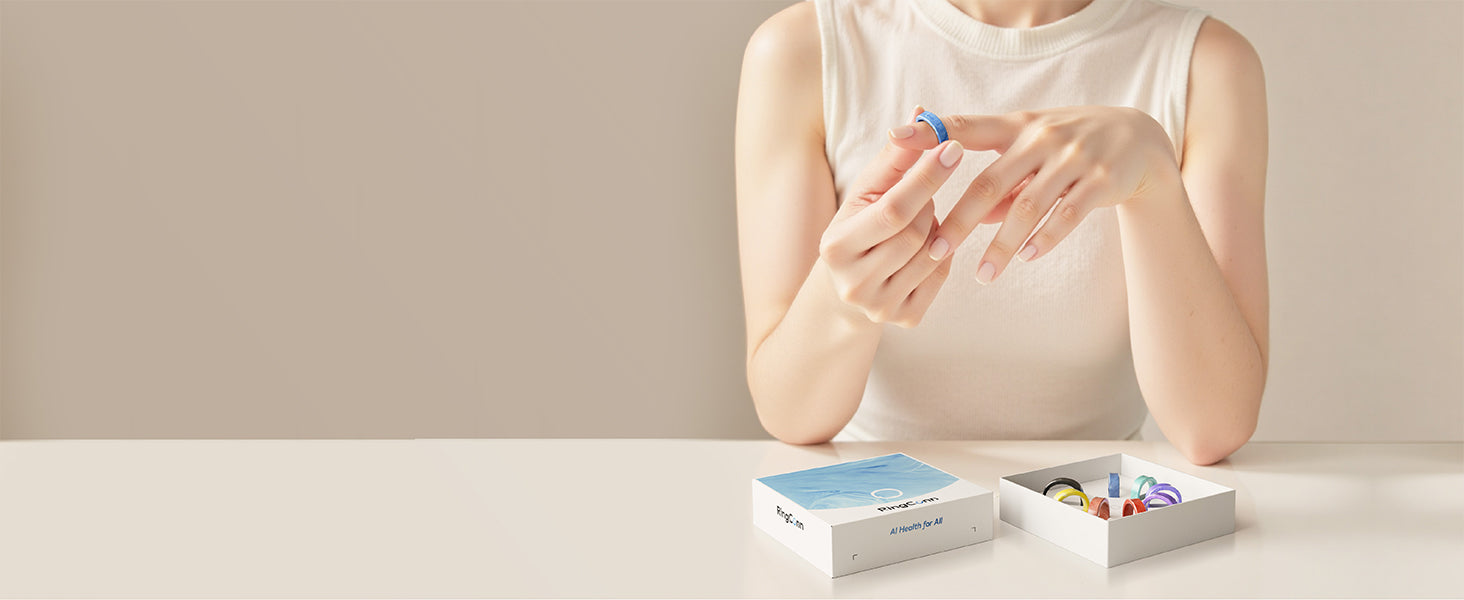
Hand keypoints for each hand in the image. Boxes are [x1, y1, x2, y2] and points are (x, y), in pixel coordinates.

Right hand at [819, 106, 964, 326]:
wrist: (847, 287)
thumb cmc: (861, 224)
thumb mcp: (868, 191)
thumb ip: (895, 157)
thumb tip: (922, 114)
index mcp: (836, 246)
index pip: (893, 210)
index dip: (926, 178)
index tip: (954, 148)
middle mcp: (853, 284)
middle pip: (916, 234)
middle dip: (929, 207)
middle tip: (924, 196)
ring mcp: (879, 307)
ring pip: (933, 255)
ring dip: (937, 230)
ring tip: (923, 220)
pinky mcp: (904, 319)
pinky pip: (940, 277)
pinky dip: (942, 255)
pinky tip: (928, 246)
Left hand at [889, 105, 1179, 282]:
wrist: (1138, 140)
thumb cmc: (1067, 149)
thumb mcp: (1030, 152)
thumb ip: (999, 182)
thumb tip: (965, 220)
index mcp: (1015, 126)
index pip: (963, 126)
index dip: (928, 132)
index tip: (893, 139)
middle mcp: (1041, 137)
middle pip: (990, 183)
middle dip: (959, 220)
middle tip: (934, 251)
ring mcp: (1073, 158)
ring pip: (1028, 207)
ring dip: (1002, 244)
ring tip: (983, 275)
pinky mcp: (1102, 180)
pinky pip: (1068, 215)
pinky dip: (1044, 239)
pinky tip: (1026, 258)